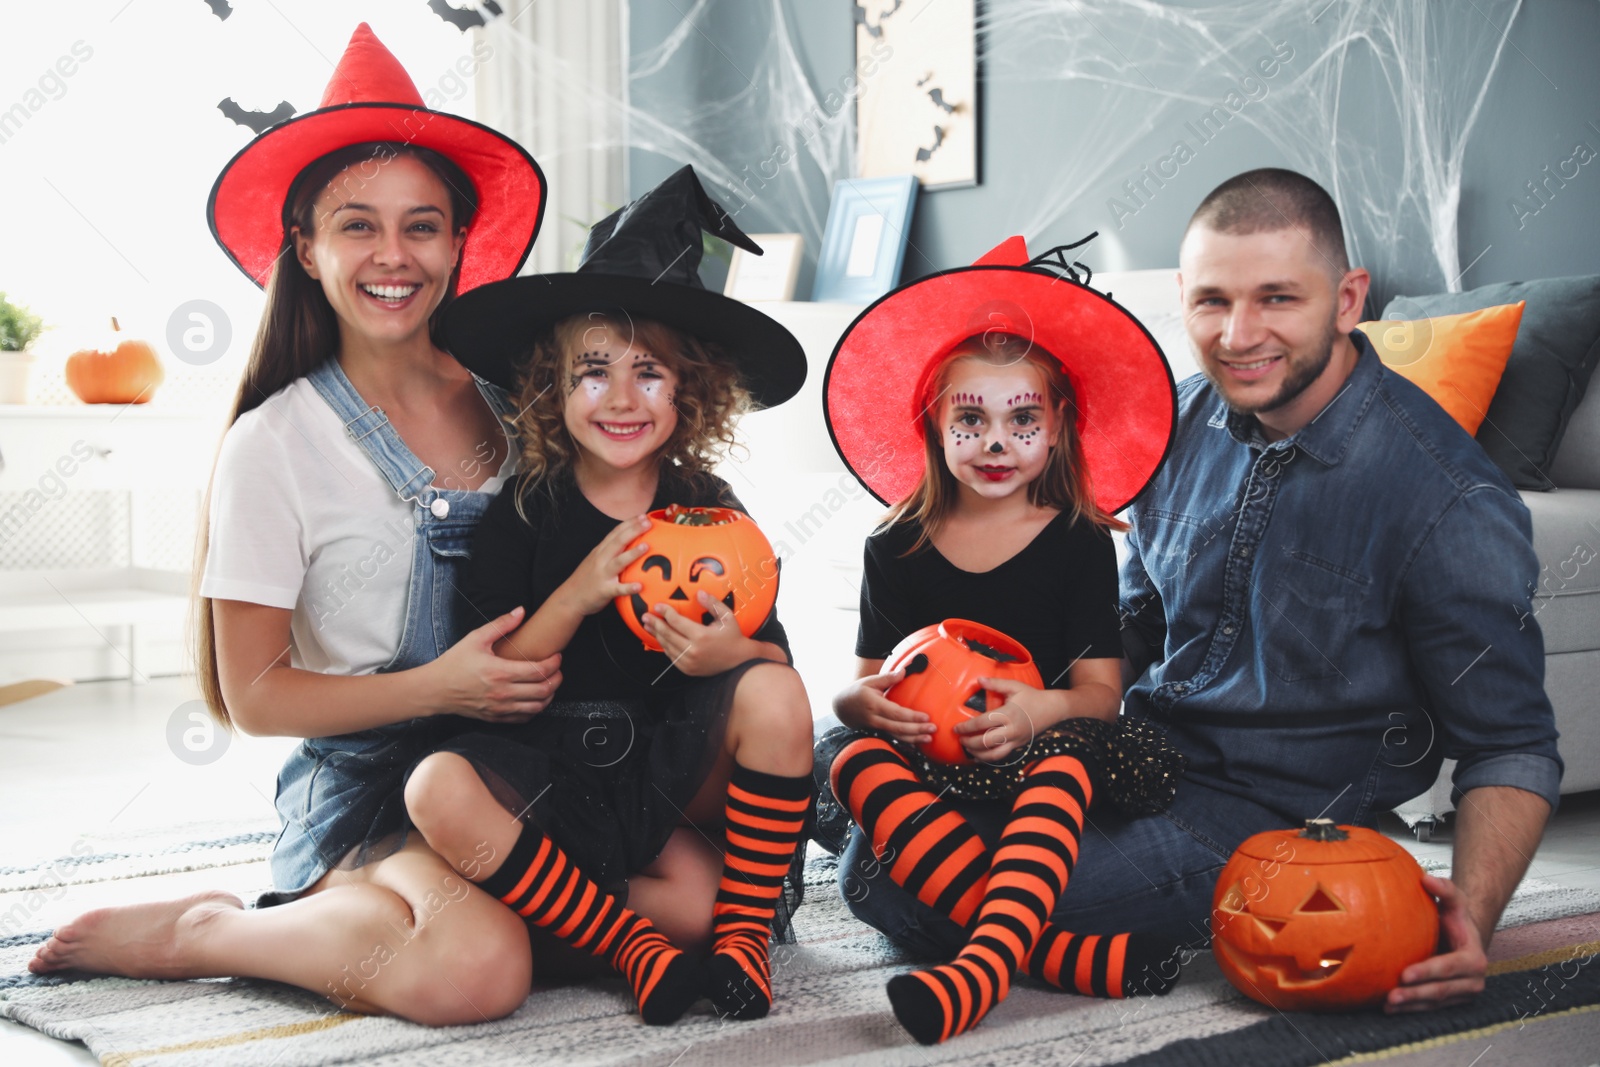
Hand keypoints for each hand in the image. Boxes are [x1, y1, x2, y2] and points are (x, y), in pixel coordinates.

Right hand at [427, 607, 562, 721]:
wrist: (435, 689)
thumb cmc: (454, 663)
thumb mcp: (476, 638)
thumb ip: (501, 624)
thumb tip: (521, 610)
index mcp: (499, 672)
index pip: (538, 671)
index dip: (554, 663)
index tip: (557, 656)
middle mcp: (502, 693)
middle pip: (543, 690)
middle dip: (557, 679)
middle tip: (558, 670)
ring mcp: (500, 708)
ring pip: (537, 707)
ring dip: (549, 695)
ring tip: (550, 683)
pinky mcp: (496, 718)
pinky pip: (524, 718)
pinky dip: (535, 709)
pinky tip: (535, 698)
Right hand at [558, 515, 652, 615]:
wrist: (570, 598)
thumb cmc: (586, 579)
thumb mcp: (596, 560)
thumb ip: (610, 551)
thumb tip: (629, 542)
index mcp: (600, 551)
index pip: (616, 533)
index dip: (629, 523)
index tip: (643, 516)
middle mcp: (601, 560)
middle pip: (618, 542)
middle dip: (634, 531)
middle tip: (648, 523)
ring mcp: (603, 575)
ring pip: (619, 562)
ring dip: (632, 553)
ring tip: (646, 546)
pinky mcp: (604, 591)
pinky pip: (618, 589)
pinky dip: (628, 587)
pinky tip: (640, 586)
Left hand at [642, 591, 754, 676]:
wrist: (739, 661)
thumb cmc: (733, 636)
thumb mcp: (726, 617)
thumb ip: (712, 603)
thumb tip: (699, 593)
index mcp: (701, 636)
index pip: (677, 622)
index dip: (666, 612)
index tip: (658, 606)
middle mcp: (693, 650)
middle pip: (668, 635)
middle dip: (655, 624)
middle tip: (645, 616)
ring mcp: (689, 662)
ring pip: (667, 646)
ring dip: (657, 635)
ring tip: (649, 626)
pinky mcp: (688, 669)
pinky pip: (672, 656)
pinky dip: (665, 646)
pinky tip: (661, 638)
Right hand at [833, 667, 931, 744]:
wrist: (841, 707)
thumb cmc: (857, 691)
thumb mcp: (869, 681)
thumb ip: (887, 678)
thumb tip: (904, 671)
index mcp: (874, 704)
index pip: (896, 713)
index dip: (912, 716)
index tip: (926, 717)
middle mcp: (874, 719)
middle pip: (898, 728)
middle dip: (917, 729)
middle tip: (933, 729)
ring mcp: (875, 729)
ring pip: (896, 737)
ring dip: (914, 739)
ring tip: (928, 738)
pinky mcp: (876, 733)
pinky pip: (892, 739)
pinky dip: (905, 743)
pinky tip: (917, 744)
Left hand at [953, 677, 1040, 762]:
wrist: (1052, 709)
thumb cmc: (1032, 697)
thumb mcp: (1015, 686)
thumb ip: (996, 683)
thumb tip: (978, 679)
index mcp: (1008, 714)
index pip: (982, 723)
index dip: (967, 727)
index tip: (956, 728)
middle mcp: (1011, 730)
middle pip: (985, 742)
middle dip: (969, 742)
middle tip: (960, 739)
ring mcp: (1015, 740)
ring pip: (994, 754)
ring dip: (978, 754)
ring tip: (968, 749)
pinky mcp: (1018, 746)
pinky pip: (1001, 756)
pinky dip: (989, 758)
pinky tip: (980, 755)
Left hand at [1385, 875, 1486, 1012]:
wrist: (1462, 937)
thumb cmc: (1455, 917)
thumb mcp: (1454, 900)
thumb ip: (1445, 888)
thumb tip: (1426, 878)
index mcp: (1474, 959)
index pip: (1448, 967)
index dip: (1427, 972)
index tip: (1405, 974)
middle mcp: (1472, 981)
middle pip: (1440, 991)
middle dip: (1416, 995)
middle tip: (1391, 994)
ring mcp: (1461, 993)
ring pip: (1434, 1002)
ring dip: (1410, 1006)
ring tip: (1386, 1004)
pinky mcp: (1450, 1001)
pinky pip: (1429, 1007)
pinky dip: (1410, 1009)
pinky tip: (1388, 1008)